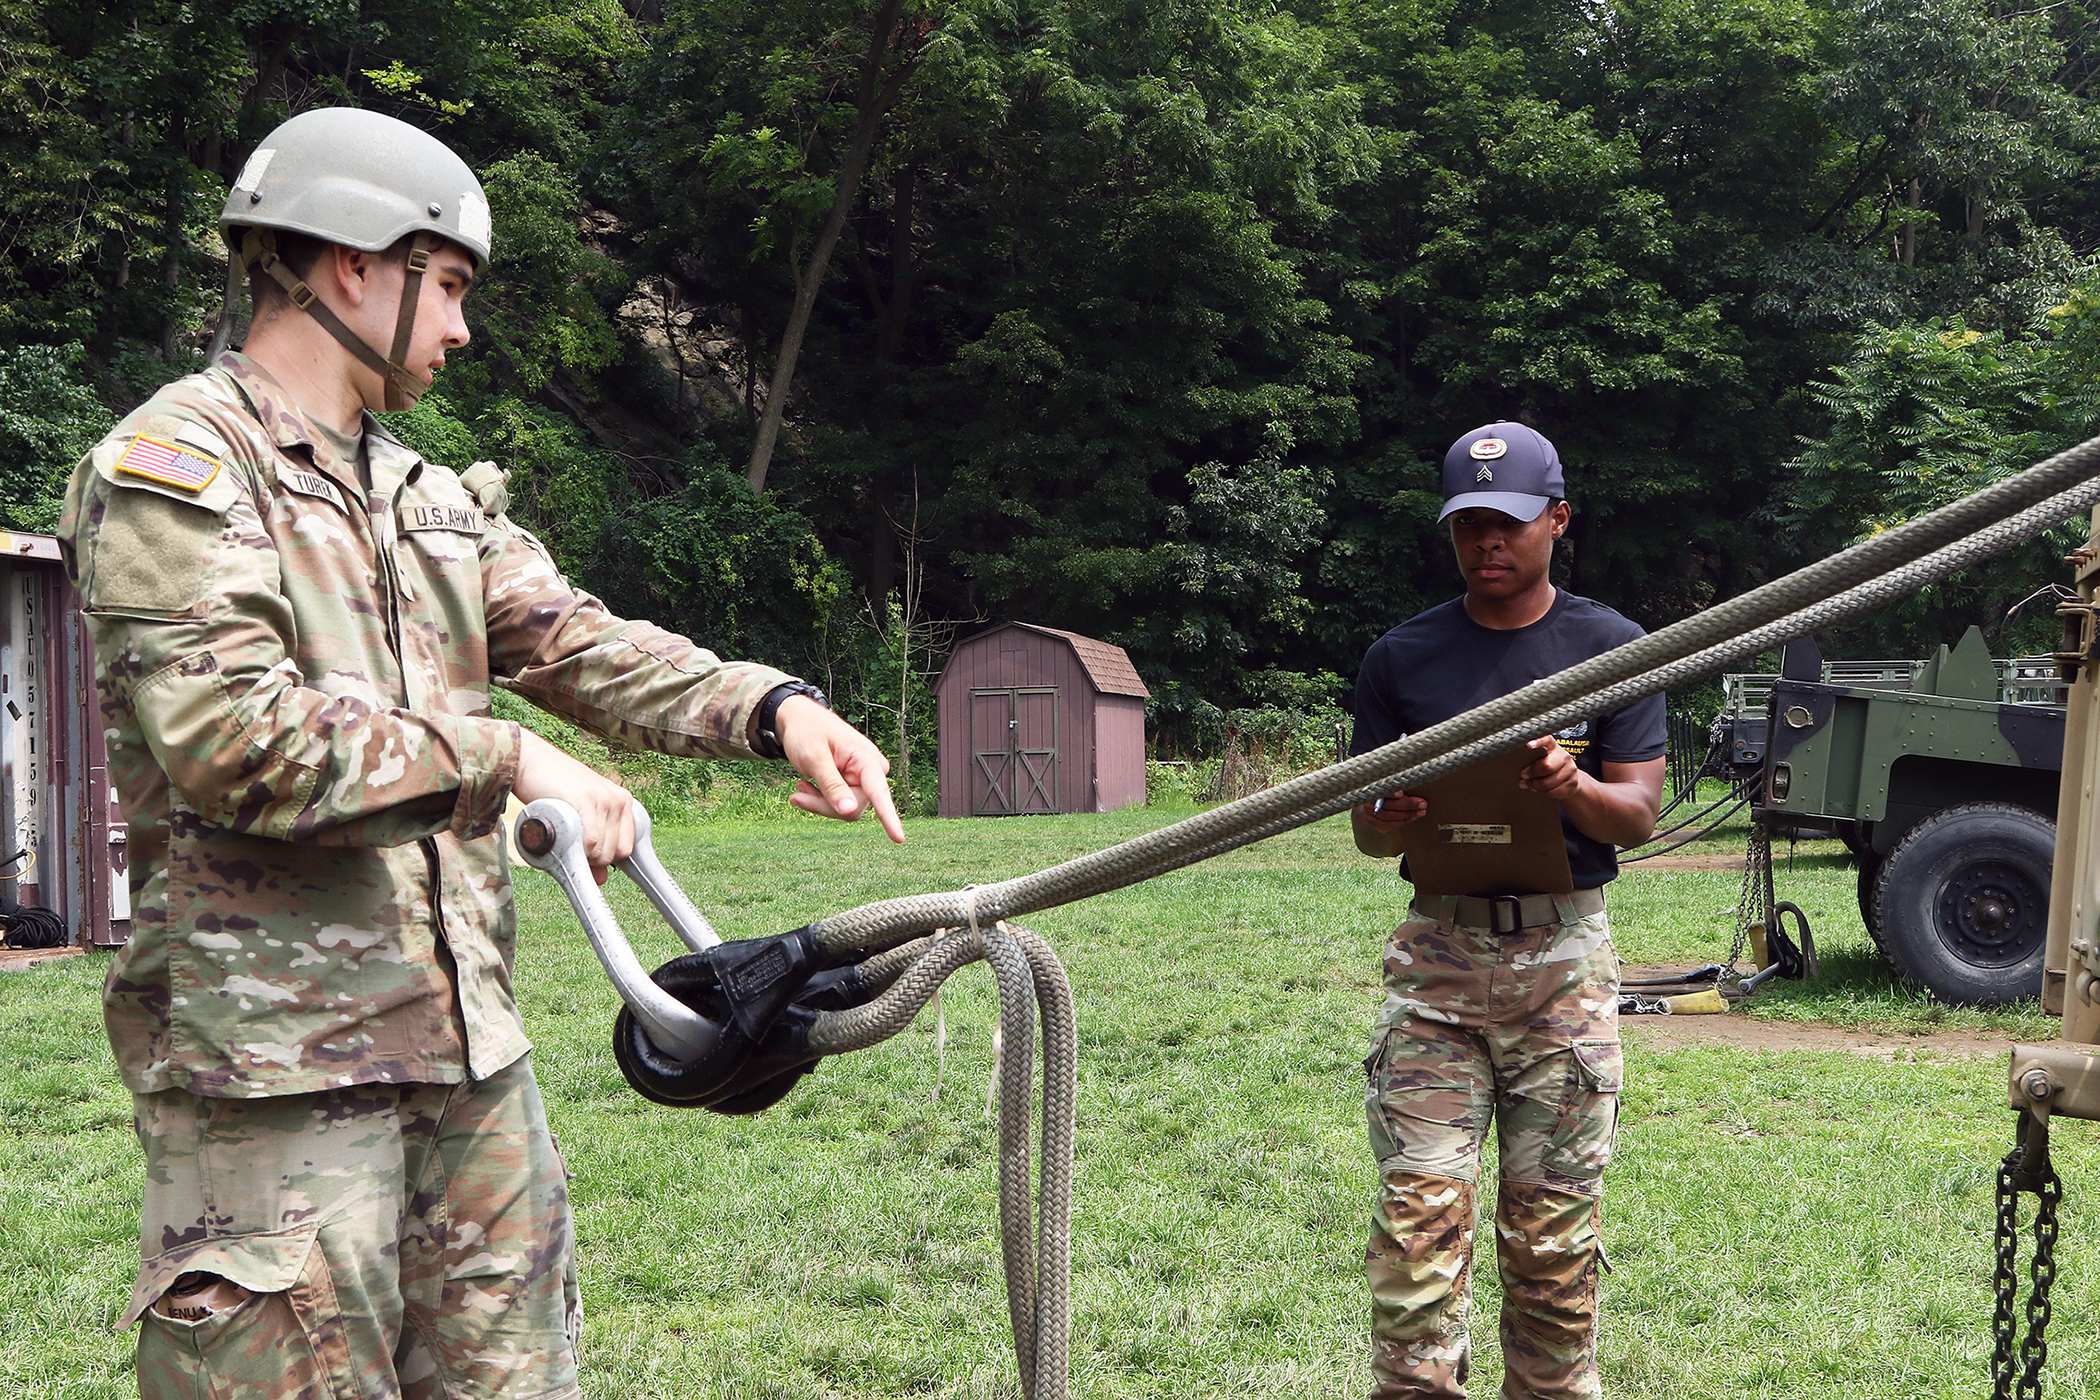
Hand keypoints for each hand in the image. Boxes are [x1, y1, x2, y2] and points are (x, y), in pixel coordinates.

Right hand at [512, 728, 634, 883]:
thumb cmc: (551, 790)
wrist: (529, 760)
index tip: (594, 863)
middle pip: (616, 854)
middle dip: (593, 859)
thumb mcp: (578, 817)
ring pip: (603, 852)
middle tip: (570, 844)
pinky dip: (577, 849)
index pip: (629, 849)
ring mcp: (605, 799)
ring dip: (581, 855)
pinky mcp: (587, 800)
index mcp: (622, 802)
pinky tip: (563, 836)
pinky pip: (591, 842)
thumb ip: (592, 845)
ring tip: (562, 835)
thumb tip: (601, 880)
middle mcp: (619, 799)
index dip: (608, 859)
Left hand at [773, 696, 905, 843]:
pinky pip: (842, 805)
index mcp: (866, 759)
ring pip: (847, 810)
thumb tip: (850, 811)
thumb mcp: (814, 758)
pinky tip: (806, 787)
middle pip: (854, 808)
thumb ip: (832, 785)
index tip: (899, 839)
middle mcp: (872, 770)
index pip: (879, 792)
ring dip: (820, 803)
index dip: (889, 817)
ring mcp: (864, 779)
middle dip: (825, 806)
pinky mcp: (855, 785)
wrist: (799, 720)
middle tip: (796, 794)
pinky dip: (821, 801)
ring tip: (800, 787)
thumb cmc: (807, 732)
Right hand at [1351, 790, 1424, 857]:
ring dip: (1408, 814)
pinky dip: (1403, 821)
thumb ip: (1399, 787)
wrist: (1376, 803)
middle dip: (1408, 805)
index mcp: (1372, 789)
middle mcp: (1368, 802)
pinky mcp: (1374, 823)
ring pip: (1390, 816)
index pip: (1381, 792)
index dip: (1390, 793)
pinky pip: (1390, 825)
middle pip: (1388, 805)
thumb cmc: (1388, 792)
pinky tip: (1412, 817)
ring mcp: (1369, 814)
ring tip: (1421, 811)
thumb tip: (1415, 790)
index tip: (1401, 793)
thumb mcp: (1392, 787)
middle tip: (1422, 804)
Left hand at [1519, 735, 1583, 801]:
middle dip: (1531, 773)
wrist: (1568, 778)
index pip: (1547, 740)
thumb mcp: (1541, 758)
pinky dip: (1543, 793)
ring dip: (1534, 786)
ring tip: (1527, 785)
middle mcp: (1564, 756)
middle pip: (1546, 767)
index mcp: (1553, 746)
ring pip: (1548, 783)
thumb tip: (1519, 767)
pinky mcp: (1572, 784)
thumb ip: (1532, 757)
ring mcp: (1571, 770)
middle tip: (1523, 776)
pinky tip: (1539, 790)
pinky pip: (1553, 792)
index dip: (1538, 742)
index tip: (1529, 745)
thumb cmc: (1548, 766)